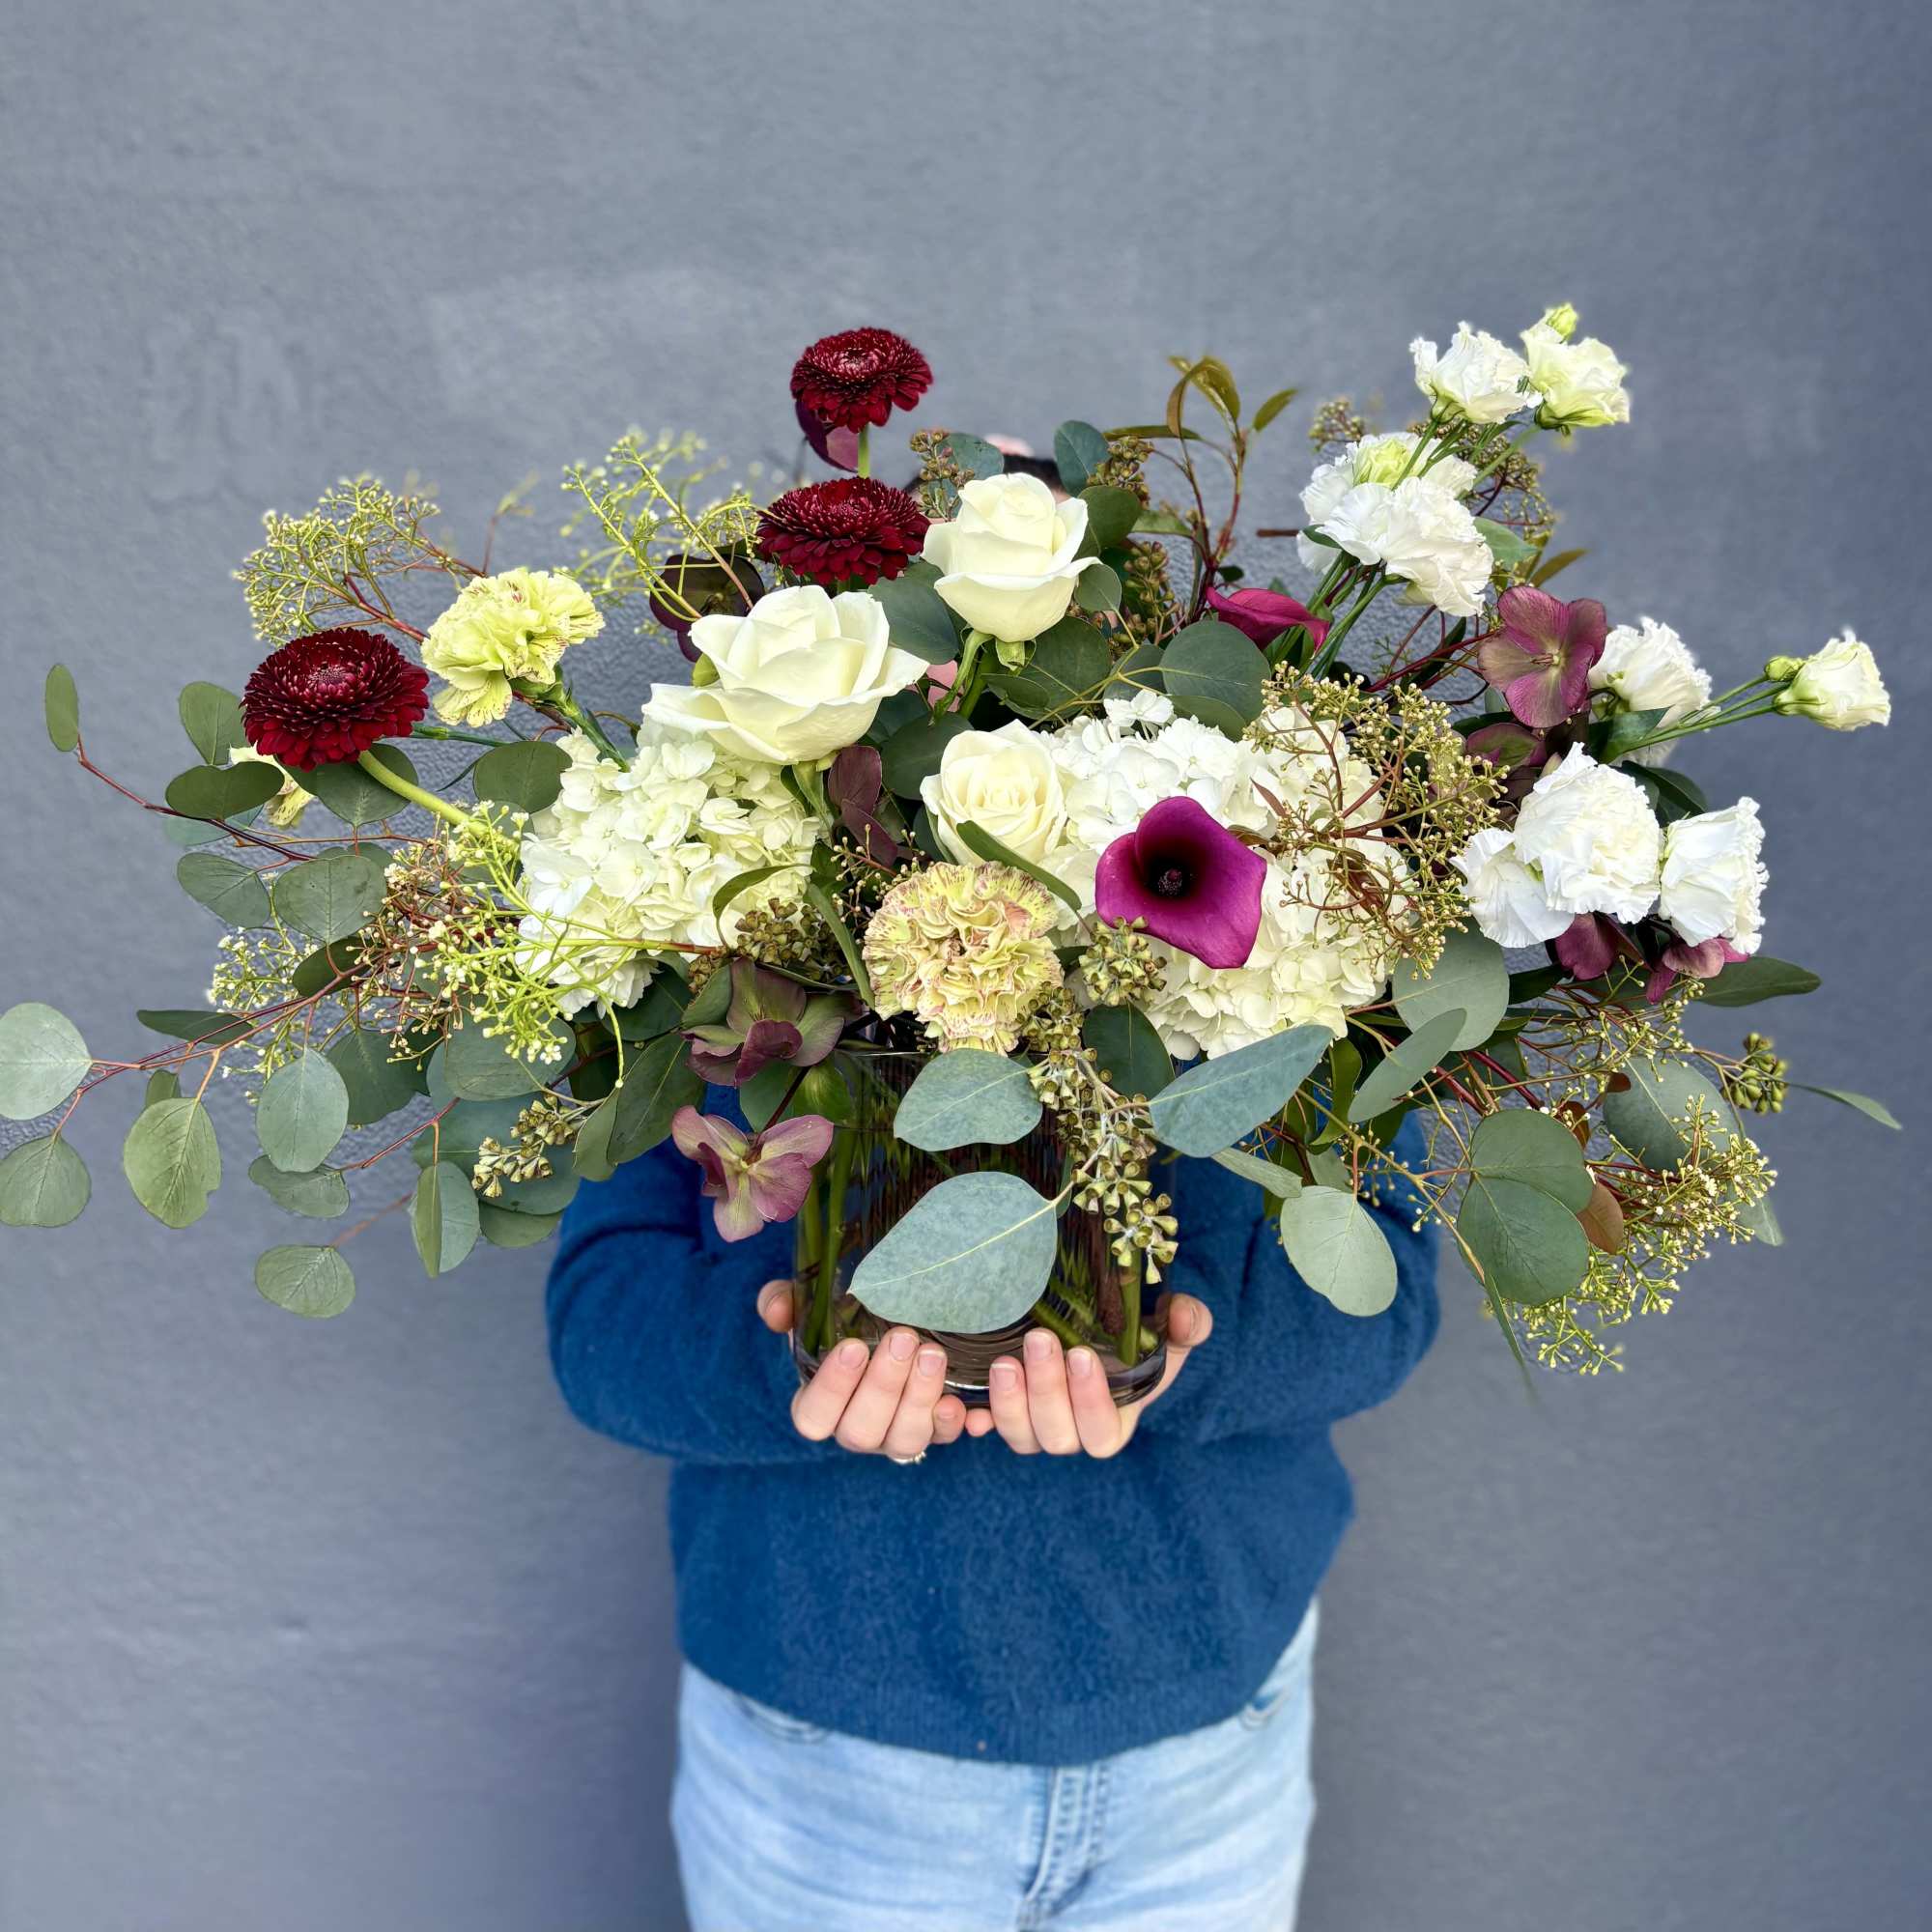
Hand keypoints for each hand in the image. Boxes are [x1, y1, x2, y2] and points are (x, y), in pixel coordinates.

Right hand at [758, 1281, 968, 1456]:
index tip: (854, 1347)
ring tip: (933, 1354)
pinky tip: (958, 1400)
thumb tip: (778, 1309)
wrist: (890, 1326)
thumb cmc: (843, 1323)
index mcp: (819, 1407)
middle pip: (862, 1430)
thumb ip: (783, 1303)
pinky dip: (953, 1423)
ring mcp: (895, 1435)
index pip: (813, 1417)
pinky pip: (944, 1438)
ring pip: (905, 1439)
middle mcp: (856, 1429)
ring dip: (919, 1398)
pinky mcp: (934, 1430)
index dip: (832, 1388)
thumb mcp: (808, 1309)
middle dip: (884, 1386)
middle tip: (903, 1338)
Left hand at [963, 1293, 1212, 1457]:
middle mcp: (1071, 1431)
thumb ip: (1187, 1324)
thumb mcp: (1169, 1325)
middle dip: (1047, 1390)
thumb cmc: (1137, 1333)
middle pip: (1057, 1436)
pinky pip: (985, 1427)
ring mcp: (1034, 1424)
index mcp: (1113, 1422)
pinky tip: (966, 1402)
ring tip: (1004, 1361)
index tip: (1084, 1355)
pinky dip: (976, 1418)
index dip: (1091, 1403)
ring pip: (1020, 1436)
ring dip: (1010, 1403)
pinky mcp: (1002, 1408)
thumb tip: (1187, 1318)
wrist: (1095, 1323)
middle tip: (1040, 1340)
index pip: (1102, 1434)